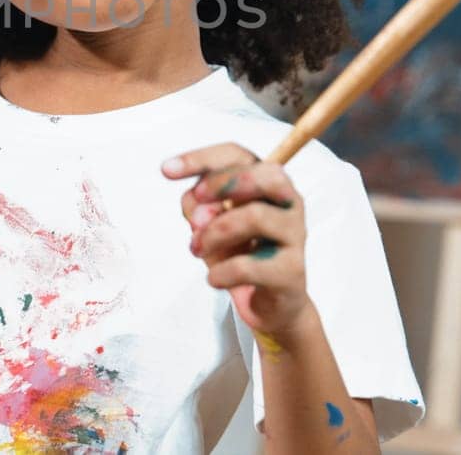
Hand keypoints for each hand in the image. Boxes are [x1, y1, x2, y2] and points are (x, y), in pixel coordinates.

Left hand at [163, 144, 313, 345]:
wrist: (268, 304)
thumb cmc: (239, 253)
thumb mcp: (209, 224)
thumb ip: (199, 206)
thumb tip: (197, 203)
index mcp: (267, 183)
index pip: (238, 155)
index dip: (201, 159)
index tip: (166, 171)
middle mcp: (288, 202)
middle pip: (263, 175)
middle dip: (220, 186)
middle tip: (194, 213)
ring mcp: (295, 235)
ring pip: (255, 216)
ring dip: (214, 234)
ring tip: (196, 250)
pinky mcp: (293, 270)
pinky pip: (250, 265)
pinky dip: (222, 272)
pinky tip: (214, 279)